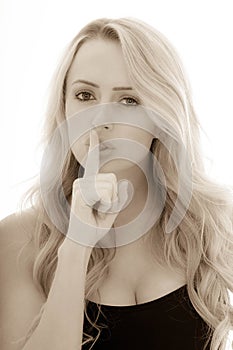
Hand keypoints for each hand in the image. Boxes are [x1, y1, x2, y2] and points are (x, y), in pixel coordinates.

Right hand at [65, 129, 128, 247]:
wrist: (82, 240)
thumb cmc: (95, 226)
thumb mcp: (112, 212)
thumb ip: (119, 198)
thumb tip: (124, 184)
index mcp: (91, 184)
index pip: (94, 163)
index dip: (94, 147)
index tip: (92, 132)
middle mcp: (84, 181)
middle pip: (113, 178)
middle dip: (114, 197)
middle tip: (102, 209)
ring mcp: (80, 185)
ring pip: (109, 185)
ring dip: (109, 202)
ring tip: (96, 211)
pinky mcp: (79, 191)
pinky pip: (103, 192)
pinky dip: (105, 204)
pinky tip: (92, 211)